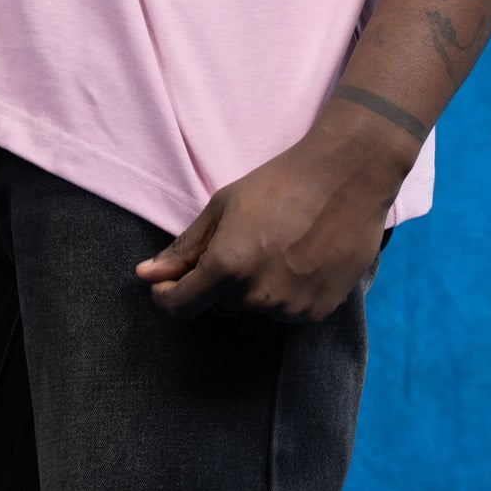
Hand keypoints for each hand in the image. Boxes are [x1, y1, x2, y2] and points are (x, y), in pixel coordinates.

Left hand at [133, 123, 403, 323]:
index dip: (166, 296)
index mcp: (227, 266)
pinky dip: (286, 292)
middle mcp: (257, 296)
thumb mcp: (224, 206)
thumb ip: (185, 248)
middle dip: (222, 279)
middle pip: (220, 303)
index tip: (167, 283)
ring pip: (255, 307)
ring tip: (279, 243)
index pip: (179, 307)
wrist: (346, 178)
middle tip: (246, 238)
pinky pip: (287, 312)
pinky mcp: (318, 312)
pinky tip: (301, 256)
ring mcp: (290, 308)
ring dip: (256, 286)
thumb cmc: (280, 183)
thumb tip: (145, 274)